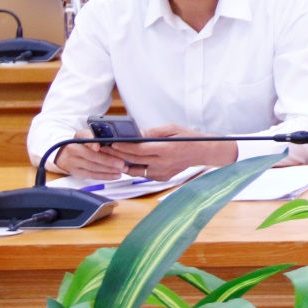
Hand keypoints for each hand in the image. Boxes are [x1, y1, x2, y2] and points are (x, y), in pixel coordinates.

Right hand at [53, 129, 126, 179]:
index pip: (85, 138)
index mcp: (79, 137)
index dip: (92, 143)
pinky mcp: (77, 172)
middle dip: (108, 160)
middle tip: (122, 163)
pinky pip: (92, 175)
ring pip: (93, 167)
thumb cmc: (88, 142)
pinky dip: (105, 176)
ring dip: (109, 170)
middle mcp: (73, 149)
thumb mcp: (92, 134)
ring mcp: (73, 162)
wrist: (70, 154)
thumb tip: (113, 138)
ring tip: (122, 170)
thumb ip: (100, 135)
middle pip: (91, 156)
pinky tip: (116, 175)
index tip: (98, 147)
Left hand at [105, 124, 237, 180]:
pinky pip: (142, 174)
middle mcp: (163, 163)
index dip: (123, 146)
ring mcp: (162, 173)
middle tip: (105, 148)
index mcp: (167, 149)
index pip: (139, 149)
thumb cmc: (188, 138)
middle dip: (118, 153)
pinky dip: (133, 168)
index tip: (112, 142)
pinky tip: (126, 162)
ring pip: (135, 170)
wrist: (202, 152)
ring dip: (122, 162)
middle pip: (134, 159)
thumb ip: (152, 133)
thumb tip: (135, 135)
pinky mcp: (161, 178)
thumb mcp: (172, 129)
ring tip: (112, 156)